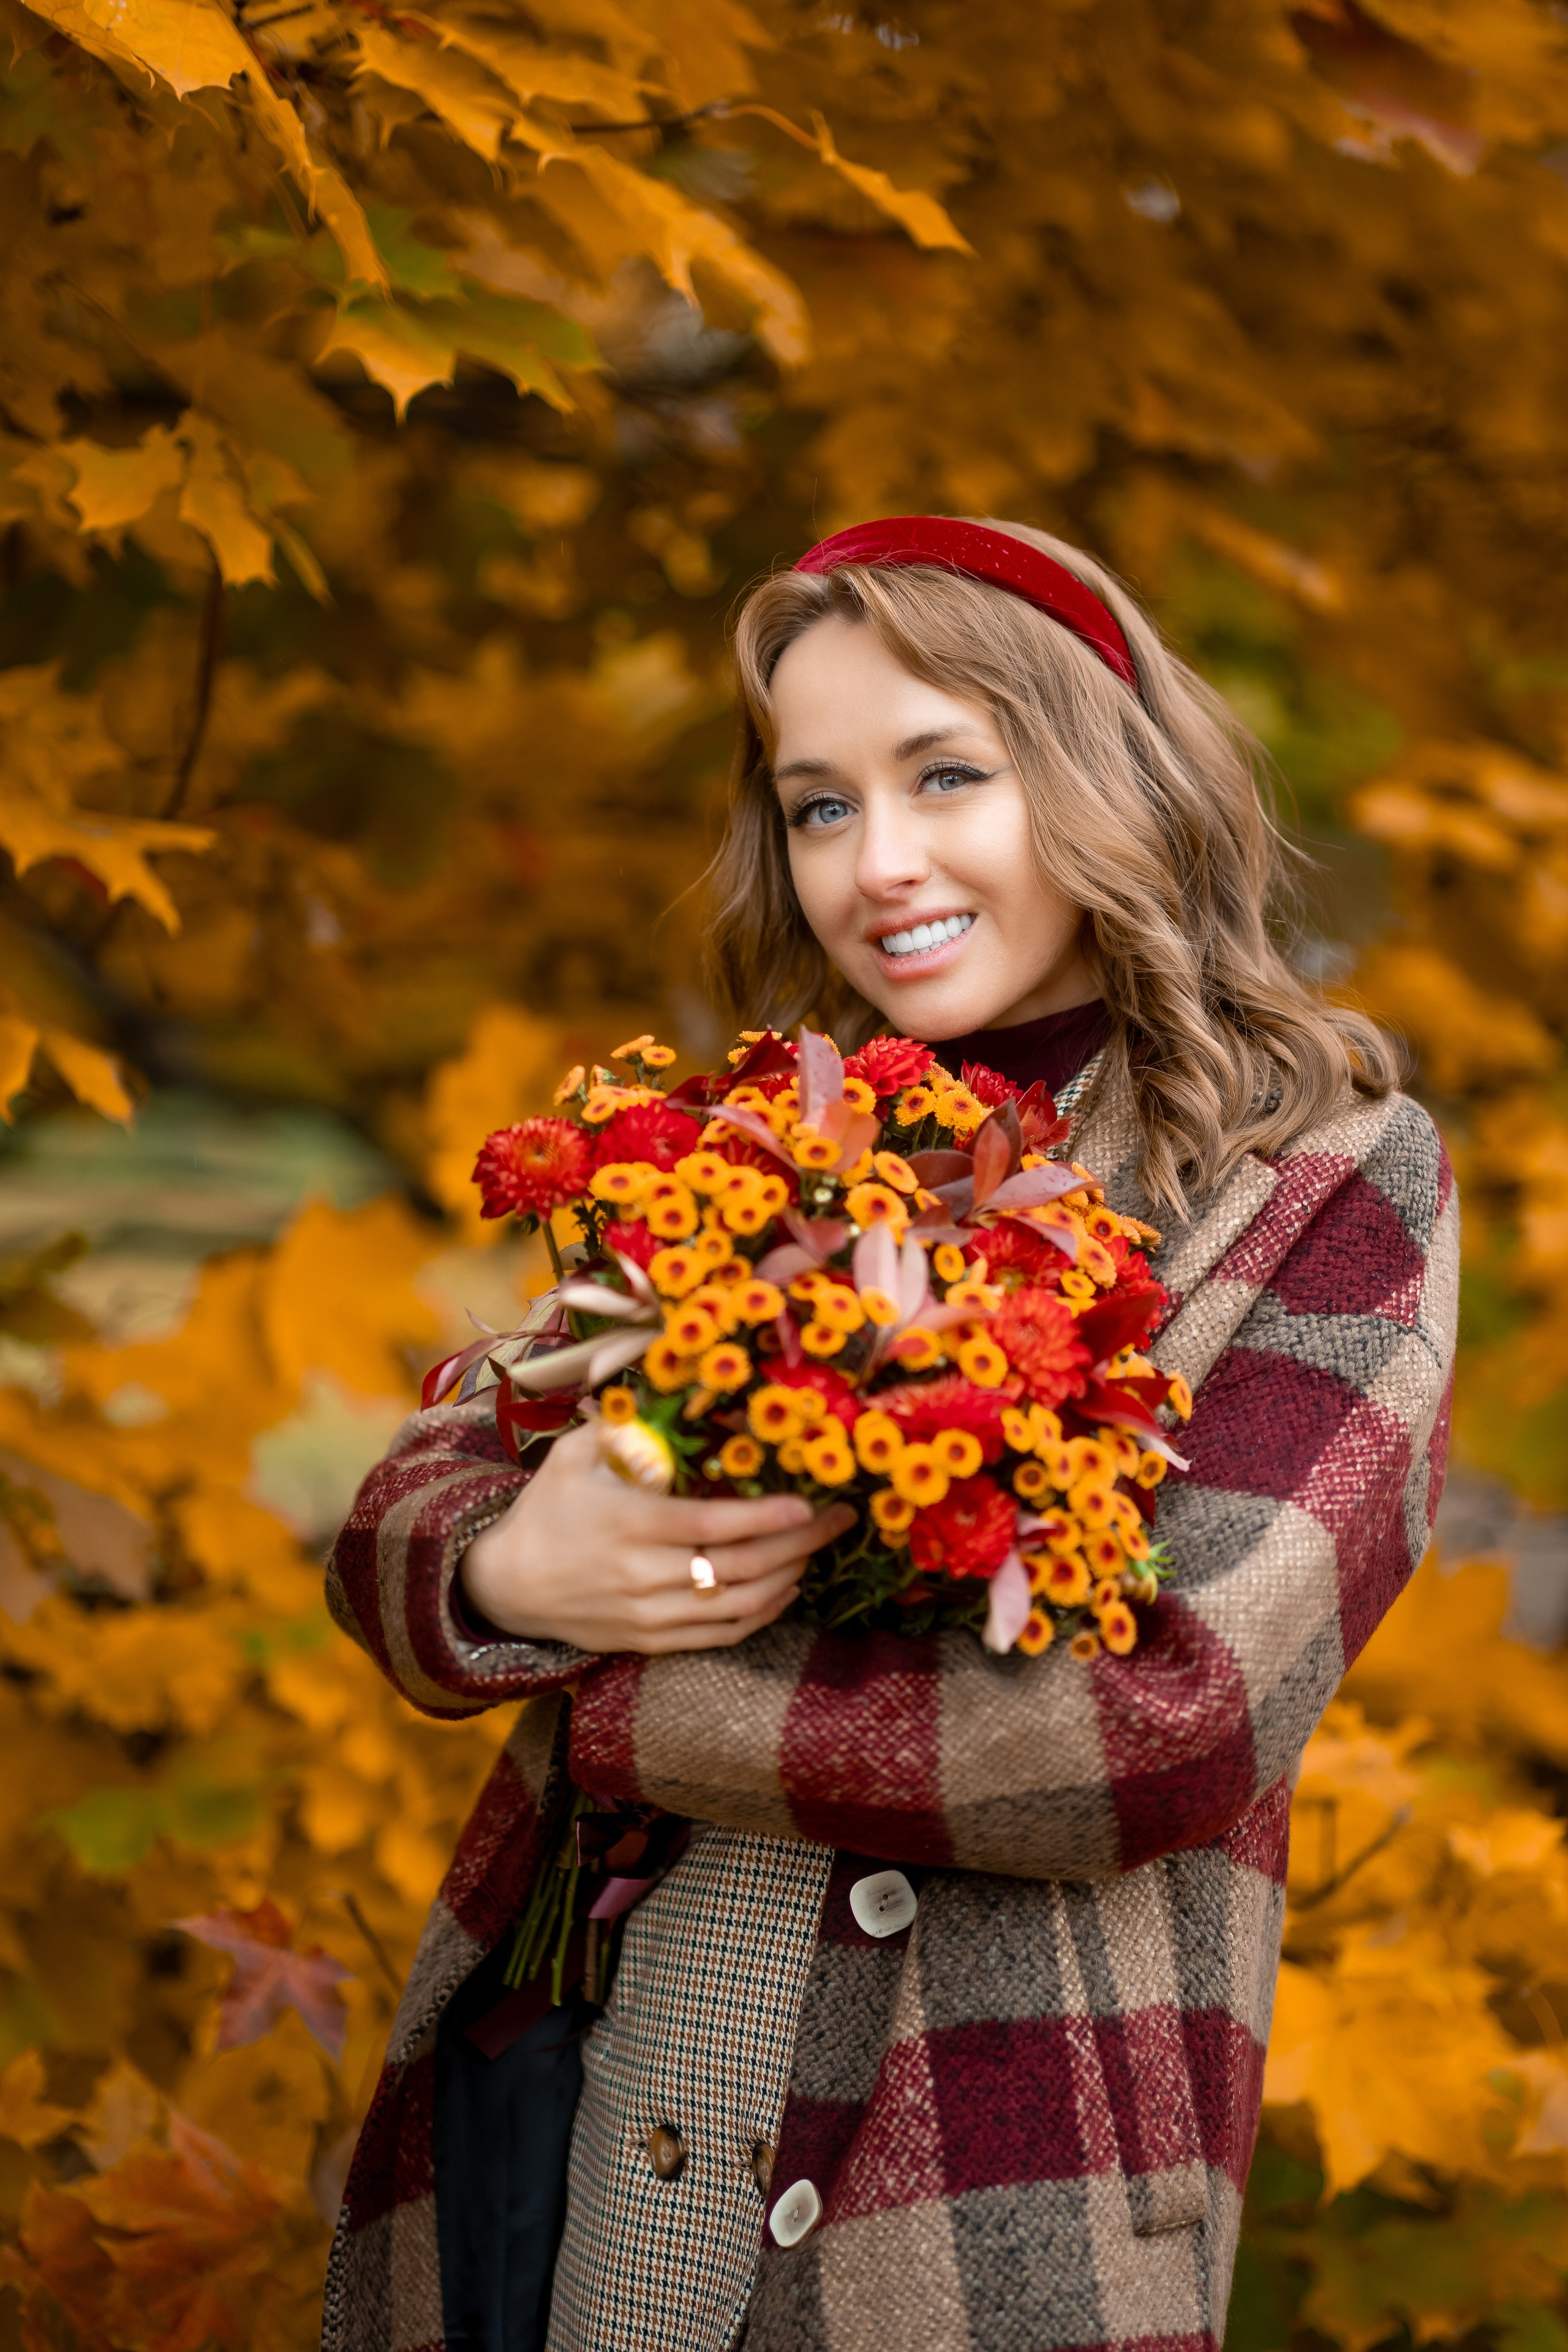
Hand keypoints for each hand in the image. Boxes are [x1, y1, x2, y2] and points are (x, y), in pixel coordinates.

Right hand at [460, 1420, 855, 1654]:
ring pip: (738, 1605)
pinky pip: (721, 1634)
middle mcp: (644, 1575)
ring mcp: (650, 1615)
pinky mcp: (651, 1641)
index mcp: (629, 1525)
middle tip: (840, 1520)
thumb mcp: (572, 1458)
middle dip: (801, 1544)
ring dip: (788, 1578)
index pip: (712, 1525)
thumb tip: (664, 1388)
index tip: (808, 1504)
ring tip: (816, 1550)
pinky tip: (784, 1589)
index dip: (767, 1519)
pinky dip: (761, 1614)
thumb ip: (619, 1427)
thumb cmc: (545, 1510)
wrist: (505, 1587)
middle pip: (740, 1567)